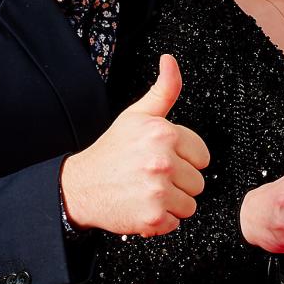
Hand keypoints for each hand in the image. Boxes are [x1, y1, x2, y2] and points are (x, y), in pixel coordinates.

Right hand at [61, 54, 210, 236]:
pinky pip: (176, 223)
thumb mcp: (138, 115)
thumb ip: (164, 90)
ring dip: (172, 202)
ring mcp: (157, 191)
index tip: (163, 159)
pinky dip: (162, 220)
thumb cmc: (112, 151)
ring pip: (190, 204)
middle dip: (179, 182)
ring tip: (147, 191)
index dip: (184, 159)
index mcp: (163, 133)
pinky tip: (142, 206)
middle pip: (199, 182)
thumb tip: (170, 60)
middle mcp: (162, 161)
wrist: (80, 186)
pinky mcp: (153, 218)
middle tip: (152, 176)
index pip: (203, 156)